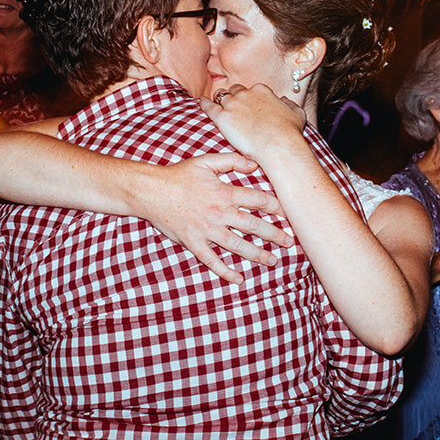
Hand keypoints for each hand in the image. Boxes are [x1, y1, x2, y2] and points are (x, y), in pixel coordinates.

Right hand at [143, 152, 289, 282]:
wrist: (150, 191)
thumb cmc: (178, 175)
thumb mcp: (206, 162)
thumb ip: (232, 161)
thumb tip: (254, 164)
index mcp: (224, 192)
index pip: (258, 200)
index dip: (277, 207)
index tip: (290, 214)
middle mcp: (219, 213)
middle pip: (254, 226)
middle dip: (275, 235)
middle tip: (289, 243)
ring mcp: (206, 230)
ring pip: (238, 245)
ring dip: (257, 254)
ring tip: (273, 260)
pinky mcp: (193, 243)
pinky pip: (212, 261)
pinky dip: (226, 272)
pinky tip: (239, 278)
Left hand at [203, 84, 305, 160]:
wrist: (279, 145)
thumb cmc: (290, 132)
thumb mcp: (297, 113)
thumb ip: (289, 103)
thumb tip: (284, 100)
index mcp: (262, 90)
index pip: (251, 89)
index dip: (249, 98)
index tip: (249, 105)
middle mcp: (246, 93)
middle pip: (235, 90)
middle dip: (234, 97)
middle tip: (233, 107)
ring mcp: (233, 104)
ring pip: (221, 96)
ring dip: (220, 101)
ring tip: (216, 105)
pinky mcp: (222, 117)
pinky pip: (208, 106)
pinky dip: (204, 104)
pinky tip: (201, 103)